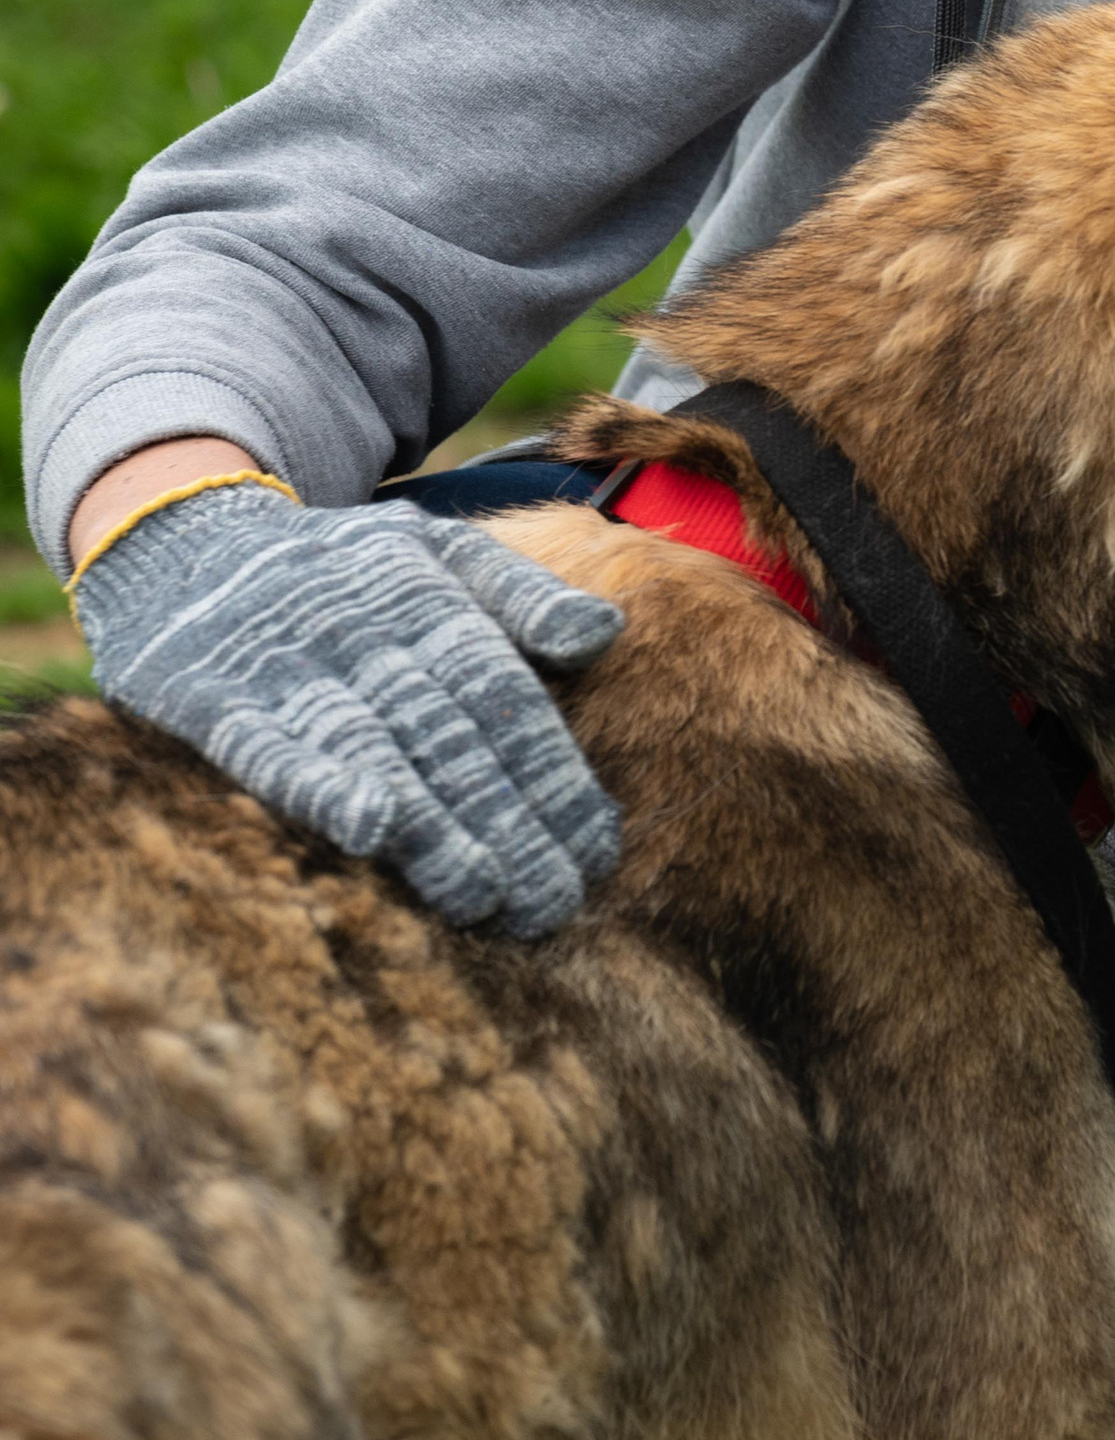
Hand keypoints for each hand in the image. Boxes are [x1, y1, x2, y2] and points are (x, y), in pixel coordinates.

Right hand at [74, 480, 625, 936]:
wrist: (182, 536)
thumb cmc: (333, 563)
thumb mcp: (432, 549)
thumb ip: (521, 594)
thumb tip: (607, 634)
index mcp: (428, 602)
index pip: (506, 698)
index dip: (553, 775)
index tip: (597, 848)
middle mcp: (368, 635)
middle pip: (452, 738)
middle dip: (510, 823)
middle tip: (556, 903)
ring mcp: (293, 668)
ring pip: (379, 752)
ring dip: (432, 826)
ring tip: (485, 896)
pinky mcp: (217, 700)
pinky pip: (273, 749)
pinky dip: (320, 785)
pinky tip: (368, 830)